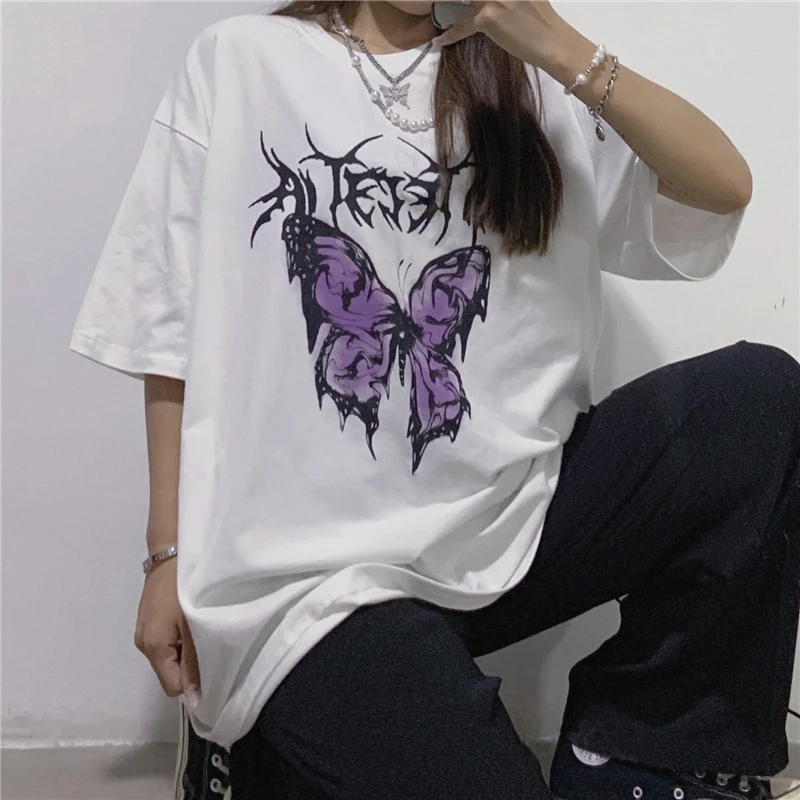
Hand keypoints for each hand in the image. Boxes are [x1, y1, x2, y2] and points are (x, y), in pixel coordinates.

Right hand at [133, 557, 200, 707]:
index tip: (214, 673)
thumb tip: (194, 699)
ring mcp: (143, 631)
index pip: (172, 686)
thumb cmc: (184, 589)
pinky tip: (190, 625)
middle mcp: (143, 644)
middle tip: (212, 649)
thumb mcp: (194, 626)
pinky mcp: (147, 621)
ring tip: (202, 634)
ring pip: (167, 657)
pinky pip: (165, 643)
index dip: (192, 686)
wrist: (171, 553)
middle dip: (189, 669)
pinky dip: (179, 640)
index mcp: (153, 647)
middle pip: (169, 673)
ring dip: (185, 653)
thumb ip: (194, 662)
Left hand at [433, 0, 580, 74]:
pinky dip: (451, 34)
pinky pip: (464, 24)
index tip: (461, 4)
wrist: (553, 42)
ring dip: (447, 5)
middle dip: (452, 0)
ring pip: (463, 0)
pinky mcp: (488, 17)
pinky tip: (441, 39)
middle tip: (441, 4)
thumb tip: (495, 2)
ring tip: (437, 10)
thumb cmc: (543, 22)